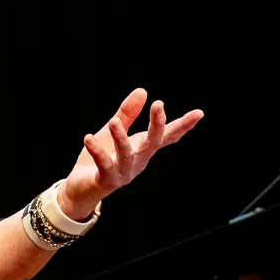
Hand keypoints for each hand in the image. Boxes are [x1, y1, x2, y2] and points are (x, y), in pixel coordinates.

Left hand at [57, 88, 203, 219]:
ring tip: (114, 121)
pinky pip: (104, 165)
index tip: (199, 113)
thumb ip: (127, 113)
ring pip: (127, 155)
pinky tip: (89, 138)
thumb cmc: (99, 159)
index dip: (183, 125)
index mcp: (142, 148)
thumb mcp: (112, 131)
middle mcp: (138, 161)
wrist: (81, 189)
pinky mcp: (106, 180)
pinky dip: (97, 151)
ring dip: (121, 138)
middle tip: (159, 104)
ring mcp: (124, 172)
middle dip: (158, 125)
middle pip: (153, 143)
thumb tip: (143, 90)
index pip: (166, 135)